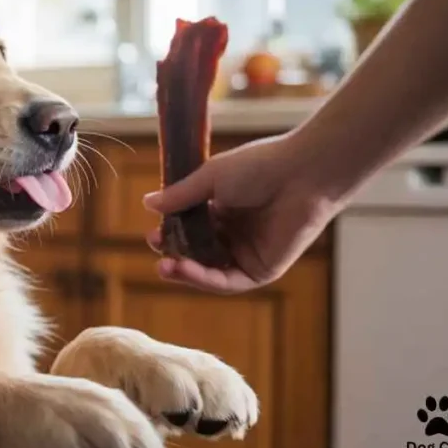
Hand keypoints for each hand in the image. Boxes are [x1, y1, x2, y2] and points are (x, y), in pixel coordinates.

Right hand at [142, 134, 340, 293]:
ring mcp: (248, 253)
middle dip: (174, 253)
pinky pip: (228, 281)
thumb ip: (180, 195)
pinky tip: (185, 269)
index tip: (154, 231)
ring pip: (209, 271)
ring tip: (164, 265)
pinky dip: (204, 279)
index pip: (190, 229)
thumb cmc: (260, 167)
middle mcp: (235, 233)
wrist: (301, 173)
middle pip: (197, 252)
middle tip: (156, 246)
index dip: (171, 233)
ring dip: (184, 271)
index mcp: (224, 209)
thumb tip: (147, 203)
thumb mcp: (210, 178)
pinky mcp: (261, 270)